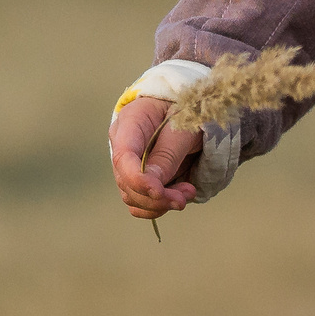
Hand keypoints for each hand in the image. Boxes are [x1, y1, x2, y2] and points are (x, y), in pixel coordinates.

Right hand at [108, 96, 202, 218]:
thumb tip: (152, 186)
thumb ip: (168, 154)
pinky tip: (180, 196)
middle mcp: (123, 145)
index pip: (123, 157)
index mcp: (130, 122)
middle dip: (155, 197)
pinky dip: (160, 206)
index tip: (159, 191)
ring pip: (133, 197)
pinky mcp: (139, 178)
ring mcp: (129, 164)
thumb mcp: (183, 127)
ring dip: (160, 204)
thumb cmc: (187, 109)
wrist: (191, 109)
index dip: (137, 179)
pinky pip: (141, 202)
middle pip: (127, 182)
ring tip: (188, 193)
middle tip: (184, 197)